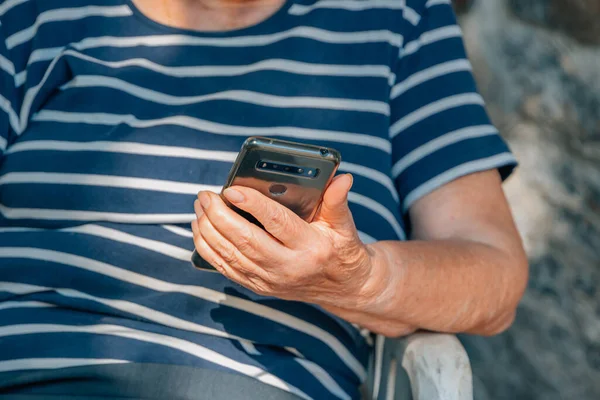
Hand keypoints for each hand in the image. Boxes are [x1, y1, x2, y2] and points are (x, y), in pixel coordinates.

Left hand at [191, 174, 382, 309]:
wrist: (343, 289)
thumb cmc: (342, 250)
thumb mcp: (345, 225)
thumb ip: (337, 201)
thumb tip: (342, 178)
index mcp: (311, 248)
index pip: (277, 223)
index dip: (253, 205)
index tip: (231, 189)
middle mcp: (289, 268)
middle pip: (246, 241)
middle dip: (219, 216)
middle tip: (205, 195)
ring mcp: (271, 281)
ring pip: (230, 255)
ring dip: (208, 230)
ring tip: (199, 207)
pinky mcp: (259, 287)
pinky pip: (226, 268)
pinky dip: (208, 249)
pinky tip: (200, 229)